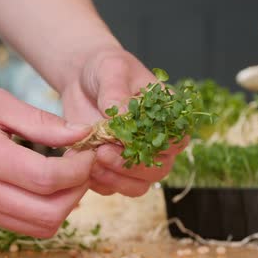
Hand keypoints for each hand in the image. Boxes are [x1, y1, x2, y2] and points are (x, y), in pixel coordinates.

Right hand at [0, 78, 94, 237]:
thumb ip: (41, 122)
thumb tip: (81, 133)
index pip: (49, 180)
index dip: (79, 168)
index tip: (89, 149)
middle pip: (50, 214)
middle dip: (78, 190)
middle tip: (83, 163)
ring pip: (40, 228)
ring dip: (65, 205)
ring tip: (68, 174)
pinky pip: (23, 226)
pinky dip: (45, 211)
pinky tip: (48, 184)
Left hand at [61, 47, 186, 196]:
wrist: (82, 79)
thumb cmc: (105, 69)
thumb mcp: (111, 69)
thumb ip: (116, 90)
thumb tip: (120, 113)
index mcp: (167, 117)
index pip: (176, 141)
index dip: (156, 148)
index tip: (127, 141)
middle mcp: (157, 142)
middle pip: (158, 170)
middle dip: (131, 168)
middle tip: (103, 154)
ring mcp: (136, 159)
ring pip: (138, 186)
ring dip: (116, 180)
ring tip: (92, 164)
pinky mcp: (113, 169)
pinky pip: (112, 188)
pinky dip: (97, 183)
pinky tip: (82, 168)